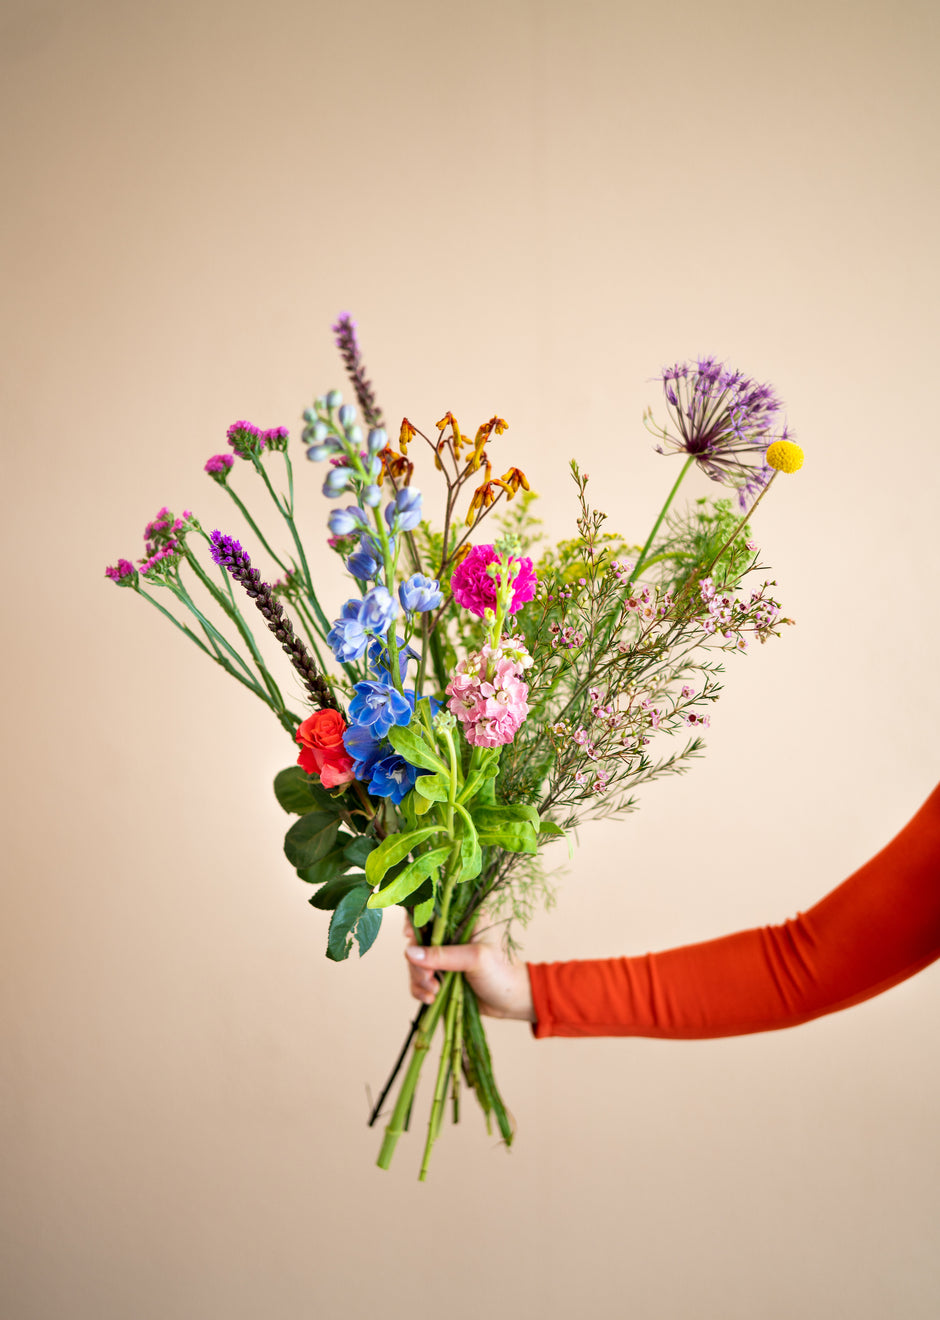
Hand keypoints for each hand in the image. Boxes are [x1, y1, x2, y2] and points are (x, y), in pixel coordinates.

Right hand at [404, 918, 535, 1021]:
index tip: (409, 936)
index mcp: (462, 918)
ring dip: (419, 978)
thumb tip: (410, 953)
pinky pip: (418, 979)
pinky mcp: (440, 975)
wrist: (512, 1001)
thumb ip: (443, 955)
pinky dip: (420, 989)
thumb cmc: (502, 972)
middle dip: (417, 961)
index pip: (431, 909)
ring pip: (415, 961)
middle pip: (417, 939)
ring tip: (435, 992)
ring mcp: (443, 955)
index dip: (415, 919)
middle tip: (430, 977)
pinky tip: (432, 998)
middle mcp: (450, 934)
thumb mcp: (476, 959)